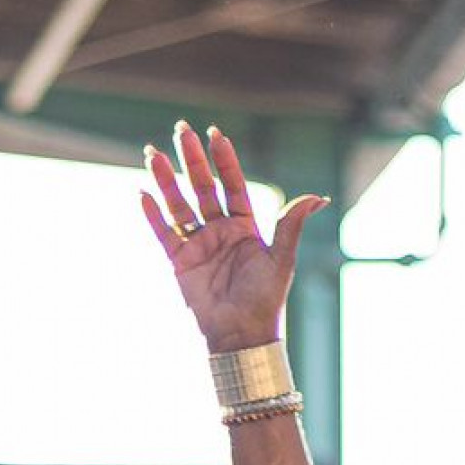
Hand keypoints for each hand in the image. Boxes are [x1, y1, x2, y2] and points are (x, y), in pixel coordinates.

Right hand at [141, 123, 328, 352]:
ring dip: (166, 180)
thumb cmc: (265, 300)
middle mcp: (219, 231)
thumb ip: (292, 225)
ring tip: (152, 153)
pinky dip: (153, 215)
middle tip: (180, 129)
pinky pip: (164, 234)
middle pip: (202, 187)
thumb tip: (320, 197)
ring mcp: (198, 245)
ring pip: (179, 205)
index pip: (232, 184)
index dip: (224, 160)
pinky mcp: (180, 263)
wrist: (241, 335)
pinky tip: (144, 193)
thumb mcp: (282, 259)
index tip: (215, 133)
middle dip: (192, 158)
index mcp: (244, 227)